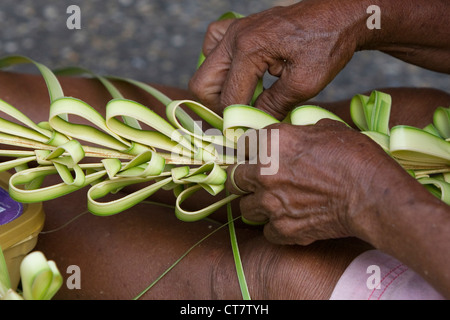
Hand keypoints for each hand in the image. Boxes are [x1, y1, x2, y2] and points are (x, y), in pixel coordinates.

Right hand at [189, 1, 362, 118]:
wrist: (337, 16)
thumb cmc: (327, 45)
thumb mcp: (304, 84)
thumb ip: (273, 106)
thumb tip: (252, 123)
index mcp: (248, 49)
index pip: (228, 99)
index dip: (236, 121)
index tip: (248, 132)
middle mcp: (234, 38)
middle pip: (201, 84)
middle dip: (218, 107)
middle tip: (241, 116)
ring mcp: (233, 30)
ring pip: (204, 69)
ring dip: (218, 88)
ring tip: (243, 97)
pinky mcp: (238, 27)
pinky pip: (212, 47)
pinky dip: (219, 65)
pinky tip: (238, 73)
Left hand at [226, 120, 400, 244]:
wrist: (373, 195)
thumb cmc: (356, 158)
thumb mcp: (327, 129)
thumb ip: (300, 133)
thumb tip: (295, 138)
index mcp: (272, 143)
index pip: (242, 145)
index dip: (250, 151)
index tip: (255, 157)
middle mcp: (263, 173)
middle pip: (234, 179)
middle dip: (244, 180)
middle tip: (258, 183)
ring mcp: (270, 203)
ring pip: (245, 208)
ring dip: (257, 206)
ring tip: (275, 205)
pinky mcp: (282, 229)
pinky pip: (266, 232)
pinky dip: (276, 228)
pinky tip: (291, 221)